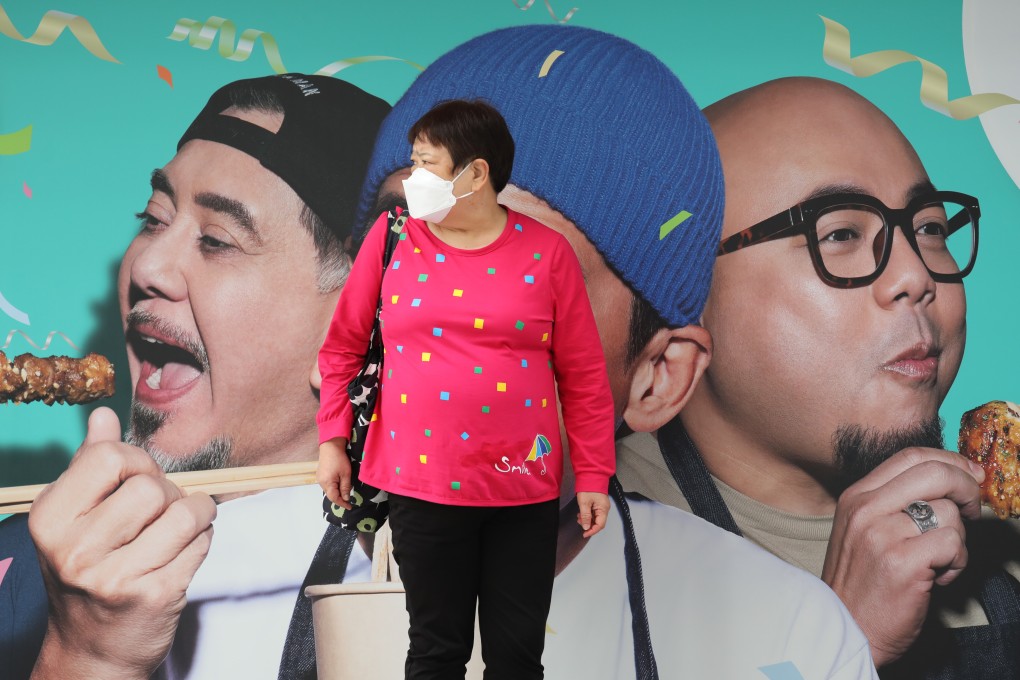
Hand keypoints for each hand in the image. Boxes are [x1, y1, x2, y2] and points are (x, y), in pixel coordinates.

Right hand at [28, 407, 215, 679]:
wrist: (93, 650)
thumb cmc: (90, 572)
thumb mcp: (77, 519)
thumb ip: (91, 465)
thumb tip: (102, 415)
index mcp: (51, 519)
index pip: (110, 457)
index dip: (137, 463)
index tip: (138, 480)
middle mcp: (76, 549)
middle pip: (151, 486)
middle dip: (168, 492)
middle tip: (160, 512)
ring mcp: (115, 576)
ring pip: (185, 511)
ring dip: (196, 513)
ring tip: (180, 527)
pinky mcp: (155, 595)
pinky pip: (200, 542)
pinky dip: (202, 539)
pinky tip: (184, 551)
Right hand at [317, 437, 351, 509]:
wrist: (330, 446)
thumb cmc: (339, 459)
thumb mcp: (346, 474)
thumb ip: (345, 487)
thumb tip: (346, 498)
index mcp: (327, 483)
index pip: (334, 498)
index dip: (342, 503)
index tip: (350, 507)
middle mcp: (321, 482)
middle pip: (330, 495)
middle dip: (339, 499)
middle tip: (348, 500)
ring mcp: (319, 478)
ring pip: (329, 490)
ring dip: (336, 492)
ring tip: (345, 492)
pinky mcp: (320, 474)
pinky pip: (327, 485)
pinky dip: (333, 487)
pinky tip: (339, 485)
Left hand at [576, 491, 609, 537]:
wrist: (591, 475)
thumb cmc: (588, 487)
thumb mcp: (584, 503)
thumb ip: (585, 516)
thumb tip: (586, 527)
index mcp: (603, 509)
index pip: (600, 525)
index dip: (592, 531)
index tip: (584, 533)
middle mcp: (605, 508)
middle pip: (598, 522)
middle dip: (589, 524)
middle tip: (579, 522)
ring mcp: (602, 505)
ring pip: (596, 517)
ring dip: (587, 519)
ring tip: (579, 517)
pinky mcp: (599, 503)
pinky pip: (595, 512)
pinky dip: (588, 514)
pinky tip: (582, 513)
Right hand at [821, 447, 983, 666]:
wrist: (847, 629)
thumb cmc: (861, 584)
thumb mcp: (863, 531)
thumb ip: (895, 504)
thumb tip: (949, 481)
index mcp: (856, 497)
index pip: (910, 457)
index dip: (949, 461)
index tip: (970, 474)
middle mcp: (865, 509)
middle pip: (934, 473)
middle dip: (967, 488)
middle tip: (973, 509)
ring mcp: (882, 534)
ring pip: (949, 512)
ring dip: (959, 539)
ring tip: (940, 561)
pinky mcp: (902, 562)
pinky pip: (953, 543)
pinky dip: (957, 563)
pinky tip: (938, 578)